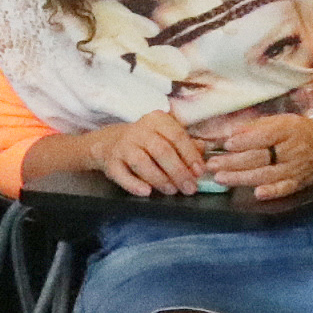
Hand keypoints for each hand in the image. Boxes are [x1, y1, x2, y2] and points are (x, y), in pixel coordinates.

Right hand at [82, 111, 208, 195]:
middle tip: (189, 188)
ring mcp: (123, 145)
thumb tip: (202, 151)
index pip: (177, 136)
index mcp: (157, 120)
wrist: (109, 142)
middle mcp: (139, 130)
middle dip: (178, 171)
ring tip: (172, 190)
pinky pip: (122, 174)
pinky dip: (134, 184)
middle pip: (161, 150)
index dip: (190, 155)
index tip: (199, 172)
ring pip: (142, 162)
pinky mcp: (110, 161)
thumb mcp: (165, 136)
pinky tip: (146, 192)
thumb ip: (184, 143)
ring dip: (159, 179)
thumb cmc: (145, 141)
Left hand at [197, 110, 312, 200]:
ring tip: (220, 178)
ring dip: (242, 178)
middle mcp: (293, 149)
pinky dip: (272, 192)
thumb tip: (231, 134)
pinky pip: (285, 189)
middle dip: (234, 162)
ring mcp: (297, 168)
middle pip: (261, 157)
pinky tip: (257, 194)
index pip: (265, 136)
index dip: (245, 141)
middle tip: (212, 165)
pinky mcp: (299, 182)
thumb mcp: (280, 120)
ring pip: (267, 175)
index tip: (226, 144)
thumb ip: (256, 127)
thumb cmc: (299, 130)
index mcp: (288, 129)